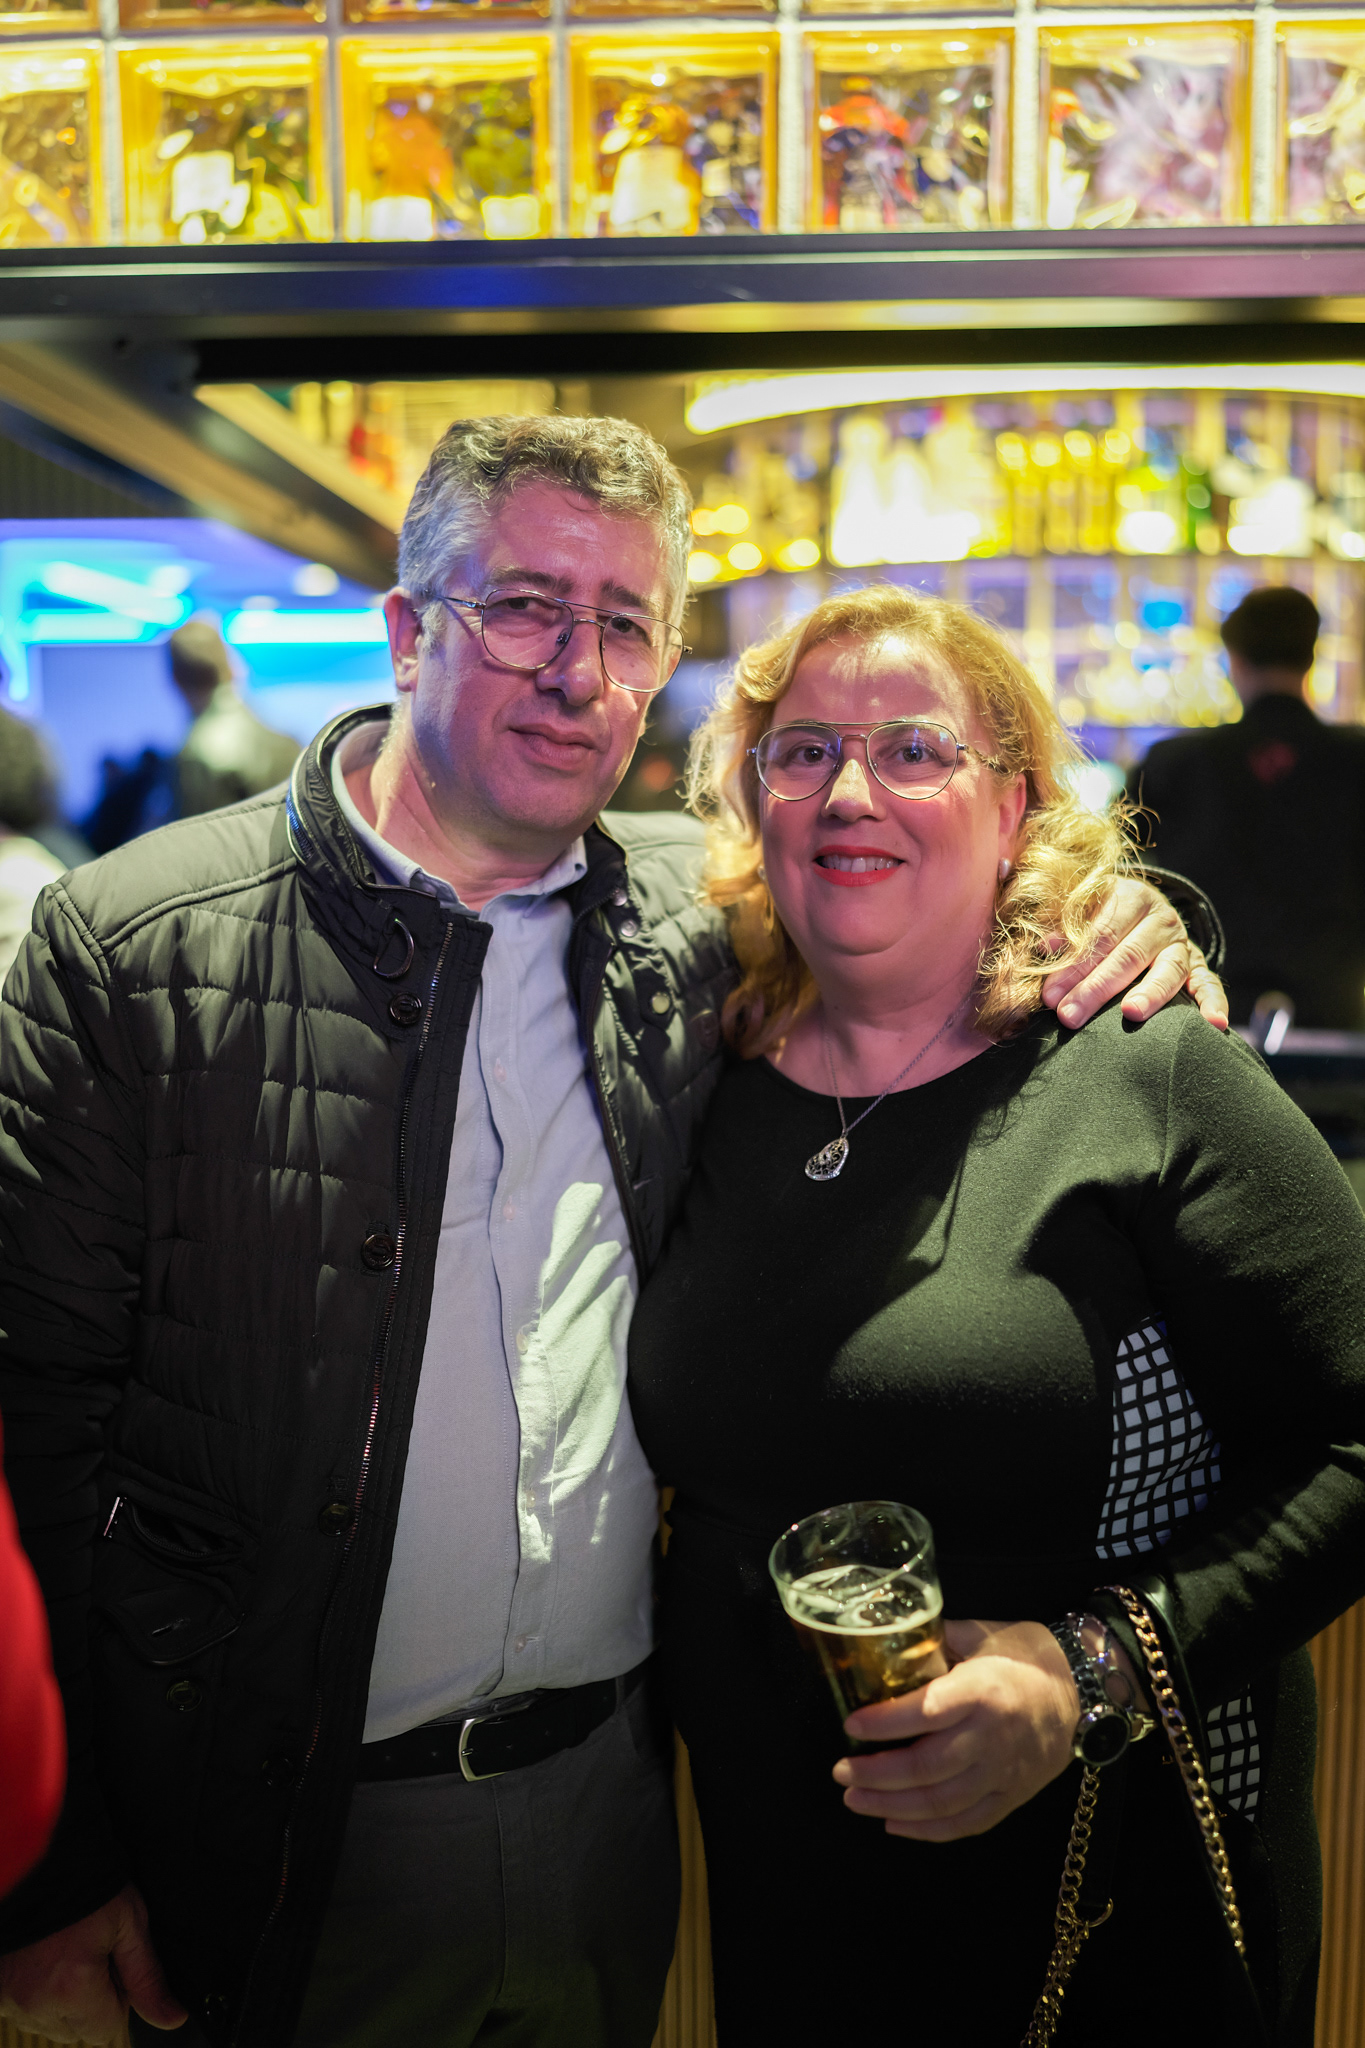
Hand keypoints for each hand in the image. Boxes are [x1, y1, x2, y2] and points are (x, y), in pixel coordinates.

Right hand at [0, 1885, 187, 2044]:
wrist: (43, 1859)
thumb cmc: (86, 1885)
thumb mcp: (129, 1924)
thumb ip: (148, 1977)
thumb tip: (172, 2018)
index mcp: (73, 1989)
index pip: (108, 2029)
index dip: (120, 2000)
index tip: (115, 1966)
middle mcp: (36, 2003)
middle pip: (79, 2030)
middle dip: (93, 2002)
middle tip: (92, 1954)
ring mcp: (12, 2000)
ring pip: (51, 2022)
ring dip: (65, 2001)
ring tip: (68, 1953)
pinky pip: (27, 2010)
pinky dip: (40, 1993)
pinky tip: (48, 1960)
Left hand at [832, 1619, 1078, 1842]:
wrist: (1085, 1690)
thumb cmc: (1028, 1655)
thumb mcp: (983, 1634)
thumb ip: (937, 1641)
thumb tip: (889, 1642)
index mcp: (982, 1691)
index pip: (925, 1712)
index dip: (884, 1723)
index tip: (849, 1725)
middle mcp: (992, 1738)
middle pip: (928, 1767)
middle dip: (877, 1774)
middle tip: (840, 1771)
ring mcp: (1004, 1774)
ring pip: (942, 1802)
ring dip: (893, 1806)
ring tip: (855, 1800)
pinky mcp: (1013, 1797)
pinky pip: (967, 1823)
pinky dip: (928, 1830)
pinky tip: (894, 1824)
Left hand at [1041, 876, 1228, 1031]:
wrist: (1137, 908)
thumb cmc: (1095, 914)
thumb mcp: (1076, 910)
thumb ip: (1059, 926)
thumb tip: (1044, 946)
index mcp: (1129, 897)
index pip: (1099, 935)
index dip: (1073, 966)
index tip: (1049, 996)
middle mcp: (1160, 918)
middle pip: (1128, 955)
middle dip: (1096, 988)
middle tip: (1070, 1016)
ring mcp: (1181, 943)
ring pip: (1168, 969)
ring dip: (1150, 994)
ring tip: (1131, 1014)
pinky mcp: (1198, 965)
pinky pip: (1209, 983)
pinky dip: (1214, 1002)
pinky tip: (1215, 1023)